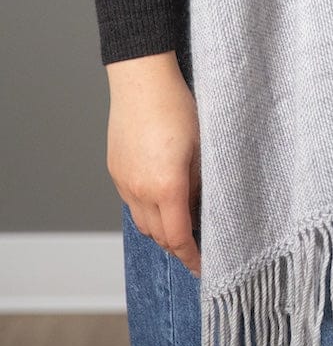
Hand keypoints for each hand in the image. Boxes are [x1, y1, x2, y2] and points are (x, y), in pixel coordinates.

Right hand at [106, 52, 202, 276]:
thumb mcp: (203, 146)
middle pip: (158, 235)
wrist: (142, 79)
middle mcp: (139, 190)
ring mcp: (123, 181)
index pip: (178, 238)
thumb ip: (202, 183)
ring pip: (141, 222)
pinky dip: (147, 209)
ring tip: (182, 223)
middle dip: (177, 246)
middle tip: (198, 245)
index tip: (203, 267)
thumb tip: (202, 207)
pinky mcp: (115, 169)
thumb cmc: (178, 106)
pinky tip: (163, 198)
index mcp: (166, 186)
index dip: (191, 257)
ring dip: (160, 229)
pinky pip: (131, 201)